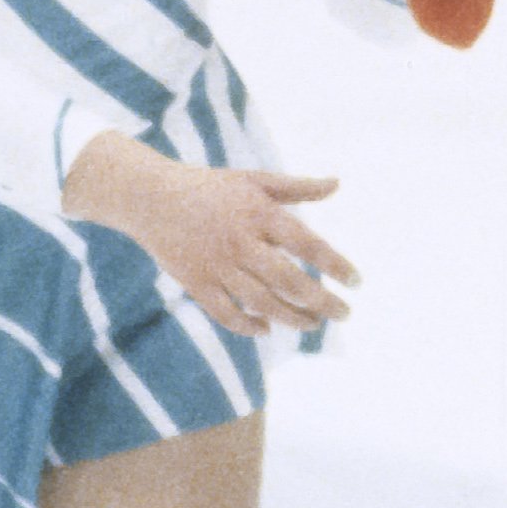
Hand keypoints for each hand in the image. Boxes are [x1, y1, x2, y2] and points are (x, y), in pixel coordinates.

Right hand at [63, 142, 357, 331]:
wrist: (149, 197)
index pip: (308, 244)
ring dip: (292, 317)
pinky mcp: (195, 283)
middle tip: (343, 314)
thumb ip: (297, 187)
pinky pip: (226, 313)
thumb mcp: (254, 179)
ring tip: (313, 325)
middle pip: (289, 280)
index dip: (335, 265)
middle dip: (322, 302)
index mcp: (259, 213)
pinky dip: (248, 325)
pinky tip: (268, 328)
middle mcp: (241, 241)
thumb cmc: (209, 187)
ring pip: (261, 302)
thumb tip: (337, 184)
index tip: (356, 282)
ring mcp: (217, 265)